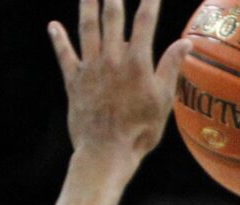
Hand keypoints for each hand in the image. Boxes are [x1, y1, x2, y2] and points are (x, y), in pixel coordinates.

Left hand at [50, 0, 189, 162]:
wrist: (105, 155)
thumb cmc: (139, 132)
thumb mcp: (162, 101)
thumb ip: (171, 68)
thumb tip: (186, 42)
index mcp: (137, 62)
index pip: (145, 20)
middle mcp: (112, 60)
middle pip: (113, 17)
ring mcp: (91, 70)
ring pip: (88, 29)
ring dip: (88, 6)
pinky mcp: (74, 84)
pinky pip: (65, 57)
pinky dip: (59, 40)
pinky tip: (52, 26)